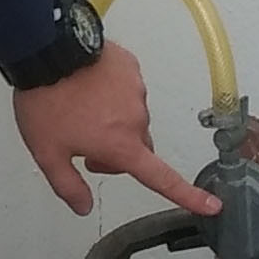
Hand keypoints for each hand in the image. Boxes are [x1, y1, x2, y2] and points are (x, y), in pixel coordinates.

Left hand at [14, 42, 225, 218]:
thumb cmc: (47, 101)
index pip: (162, 179)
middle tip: (82, 140)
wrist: (47, 51)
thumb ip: (68, 186)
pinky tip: (88, 86)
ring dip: (112, 118)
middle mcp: (137, 119)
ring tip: (79, 106)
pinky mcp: (131, 68)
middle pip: (139, 147)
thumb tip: (82, 207)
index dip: (188, 196)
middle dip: (118, 149)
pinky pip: (127, 88)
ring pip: (131, 116)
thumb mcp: (47, 153)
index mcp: (122, 145)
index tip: (211, 205)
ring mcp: (136, 91)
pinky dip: (111, 91)